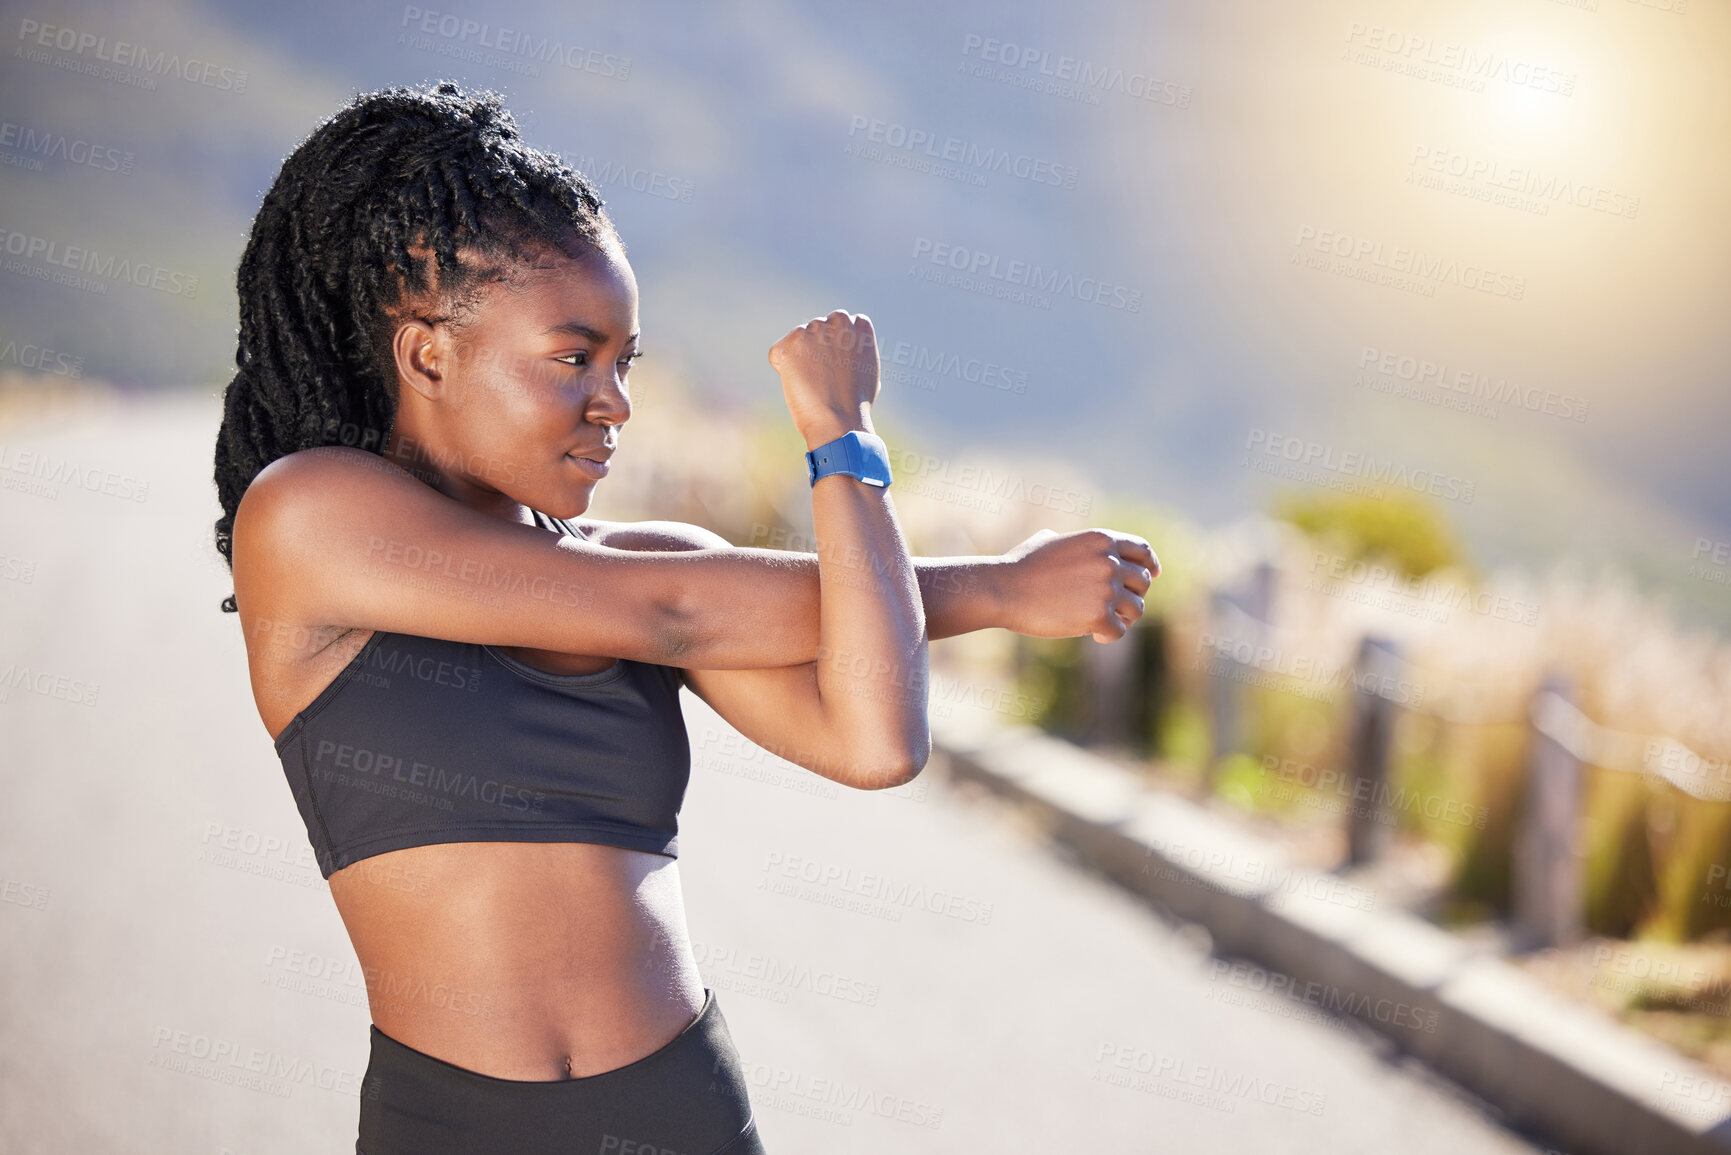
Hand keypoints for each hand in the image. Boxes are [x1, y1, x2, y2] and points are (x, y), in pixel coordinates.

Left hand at [768, 310, 880, 448]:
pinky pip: (778, 354)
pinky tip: (799, 385)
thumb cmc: (856, 404)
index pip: (839, 326)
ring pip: (797, 341)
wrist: (841, 421)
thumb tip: (843, 349)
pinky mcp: (790, 344)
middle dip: (816, 350)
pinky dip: (783, 369)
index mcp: (859, 324)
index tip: (838, 369)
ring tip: (813, 384)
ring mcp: (813, 330)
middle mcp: (837, 321)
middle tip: (823, 379)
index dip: (835, 350)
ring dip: (800, 360)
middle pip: (817, 330)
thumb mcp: (867, 368)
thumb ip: (854, 350)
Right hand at [998, 528, 1158, 642]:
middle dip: (1131, 596)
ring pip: (1136, 609)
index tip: (1152, 575)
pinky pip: (1119, 631)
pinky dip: (1107, 635)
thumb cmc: (1019, 566)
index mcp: (1100, 540)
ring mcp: (1106, 589)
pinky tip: (1092, 634)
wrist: (1003, 589)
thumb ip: (1068, 543)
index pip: (1142, 550)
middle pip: (1142, 583)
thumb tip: (1061, 541)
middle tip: (1114, 608)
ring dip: (1122, 618)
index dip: (1150, 564)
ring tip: (1100, 622)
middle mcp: (1109, 561)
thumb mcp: (1047, 542)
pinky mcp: (1098, 616)